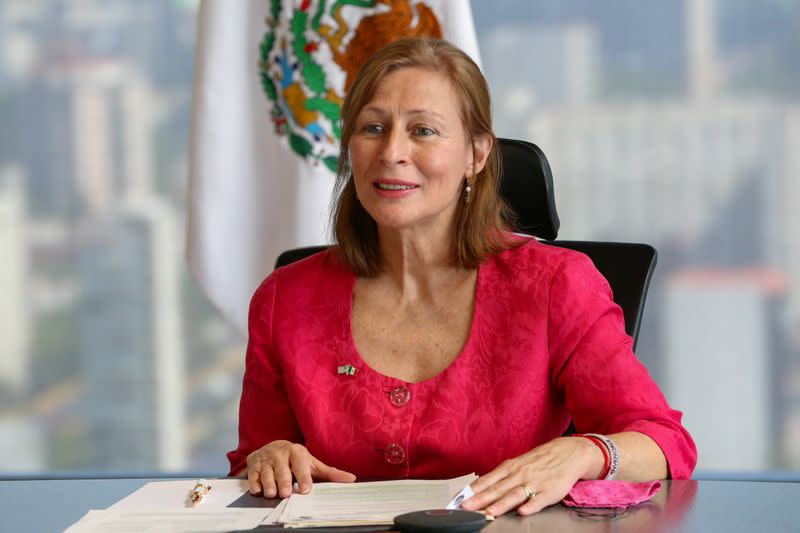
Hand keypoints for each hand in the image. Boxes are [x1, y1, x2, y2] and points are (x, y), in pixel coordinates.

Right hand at [245, 440, 356, 497]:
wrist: (271, 447)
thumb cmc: (295, 460)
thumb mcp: (312, 463)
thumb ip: (330, 473)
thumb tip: (351, 479)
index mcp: (297, 452)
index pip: (301, 464)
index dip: (303, 476)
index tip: (306, 489)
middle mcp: (280, 454)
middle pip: (282, 470)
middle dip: (284, 482)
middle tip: (287, 493)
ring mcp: (266, 460)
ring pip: (266, 473)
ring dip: (269, 484)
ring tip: (272, 494)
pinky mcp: (254, 466)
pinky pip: (253, 475)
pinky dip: (254, 483)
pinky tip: (257, 491)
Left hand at [461, 437, 600, 515]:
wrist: (568, 453)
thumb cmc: (539, 460)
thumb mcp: (517, 464)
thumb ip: (500, 477)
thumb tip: (479, 488)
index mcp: (510, 467)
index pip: (488, 480)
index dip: (473, 490)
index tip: (459, 499)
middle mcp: (520, 474)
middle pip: (498, 488)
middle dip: (481, 499)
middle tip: (466, 507)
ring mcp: (535, 482)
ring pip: (515, 494)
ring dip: (501, 504)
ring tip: (490, 512)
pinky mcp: (550, 491)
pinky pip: (539, 500)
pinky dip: (530, 505)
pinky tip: (523, 512)